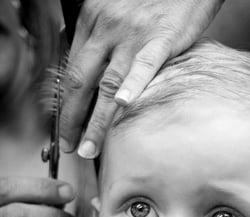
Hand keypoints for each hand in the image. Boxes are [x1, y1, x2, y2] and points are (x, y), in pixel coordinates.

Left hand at [60, 0, 224, 157]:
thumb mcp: (113, 10)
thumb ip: (99, 39)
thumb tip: (91, 68)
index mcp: (92, 20)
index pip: (72, 71)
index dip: (67, 104)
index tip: (66, 126)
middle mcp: (106, 28)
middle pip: (81, 81)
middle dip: (72, 119)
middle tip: (69, 144)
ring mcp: (132, 34)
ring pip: (107, 83)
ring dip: (96, 121)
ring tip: (91, 147)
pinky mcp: (160, 38)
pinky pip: (144, 65)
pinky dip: (133, 85)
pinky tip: (124, 104)